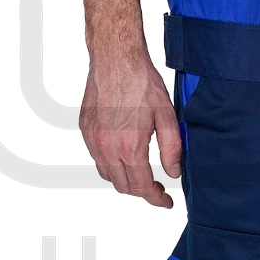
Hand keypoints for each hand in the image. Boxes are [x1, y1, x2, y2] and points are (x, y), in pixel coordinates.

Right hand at [78, 47, 182, 205]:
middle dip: (142, 191)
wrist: (115, 59)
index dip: (156, 199)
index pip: (142, 187)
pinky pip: (96, 158)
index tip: (165, 201)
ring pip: (107, 175)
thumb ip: (172, 148)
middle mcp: (107, 147)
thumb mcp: (167, 116)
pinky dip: (110, 165)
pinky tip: (123, 155)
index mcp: (130, 146)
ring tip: (141, 173)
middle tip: (157, 187)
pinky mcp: (85, 130)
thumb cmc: (141, 82)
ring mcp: (93, 140)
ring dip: (125, 180)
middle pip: (124, 186)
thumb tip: (174, 172)